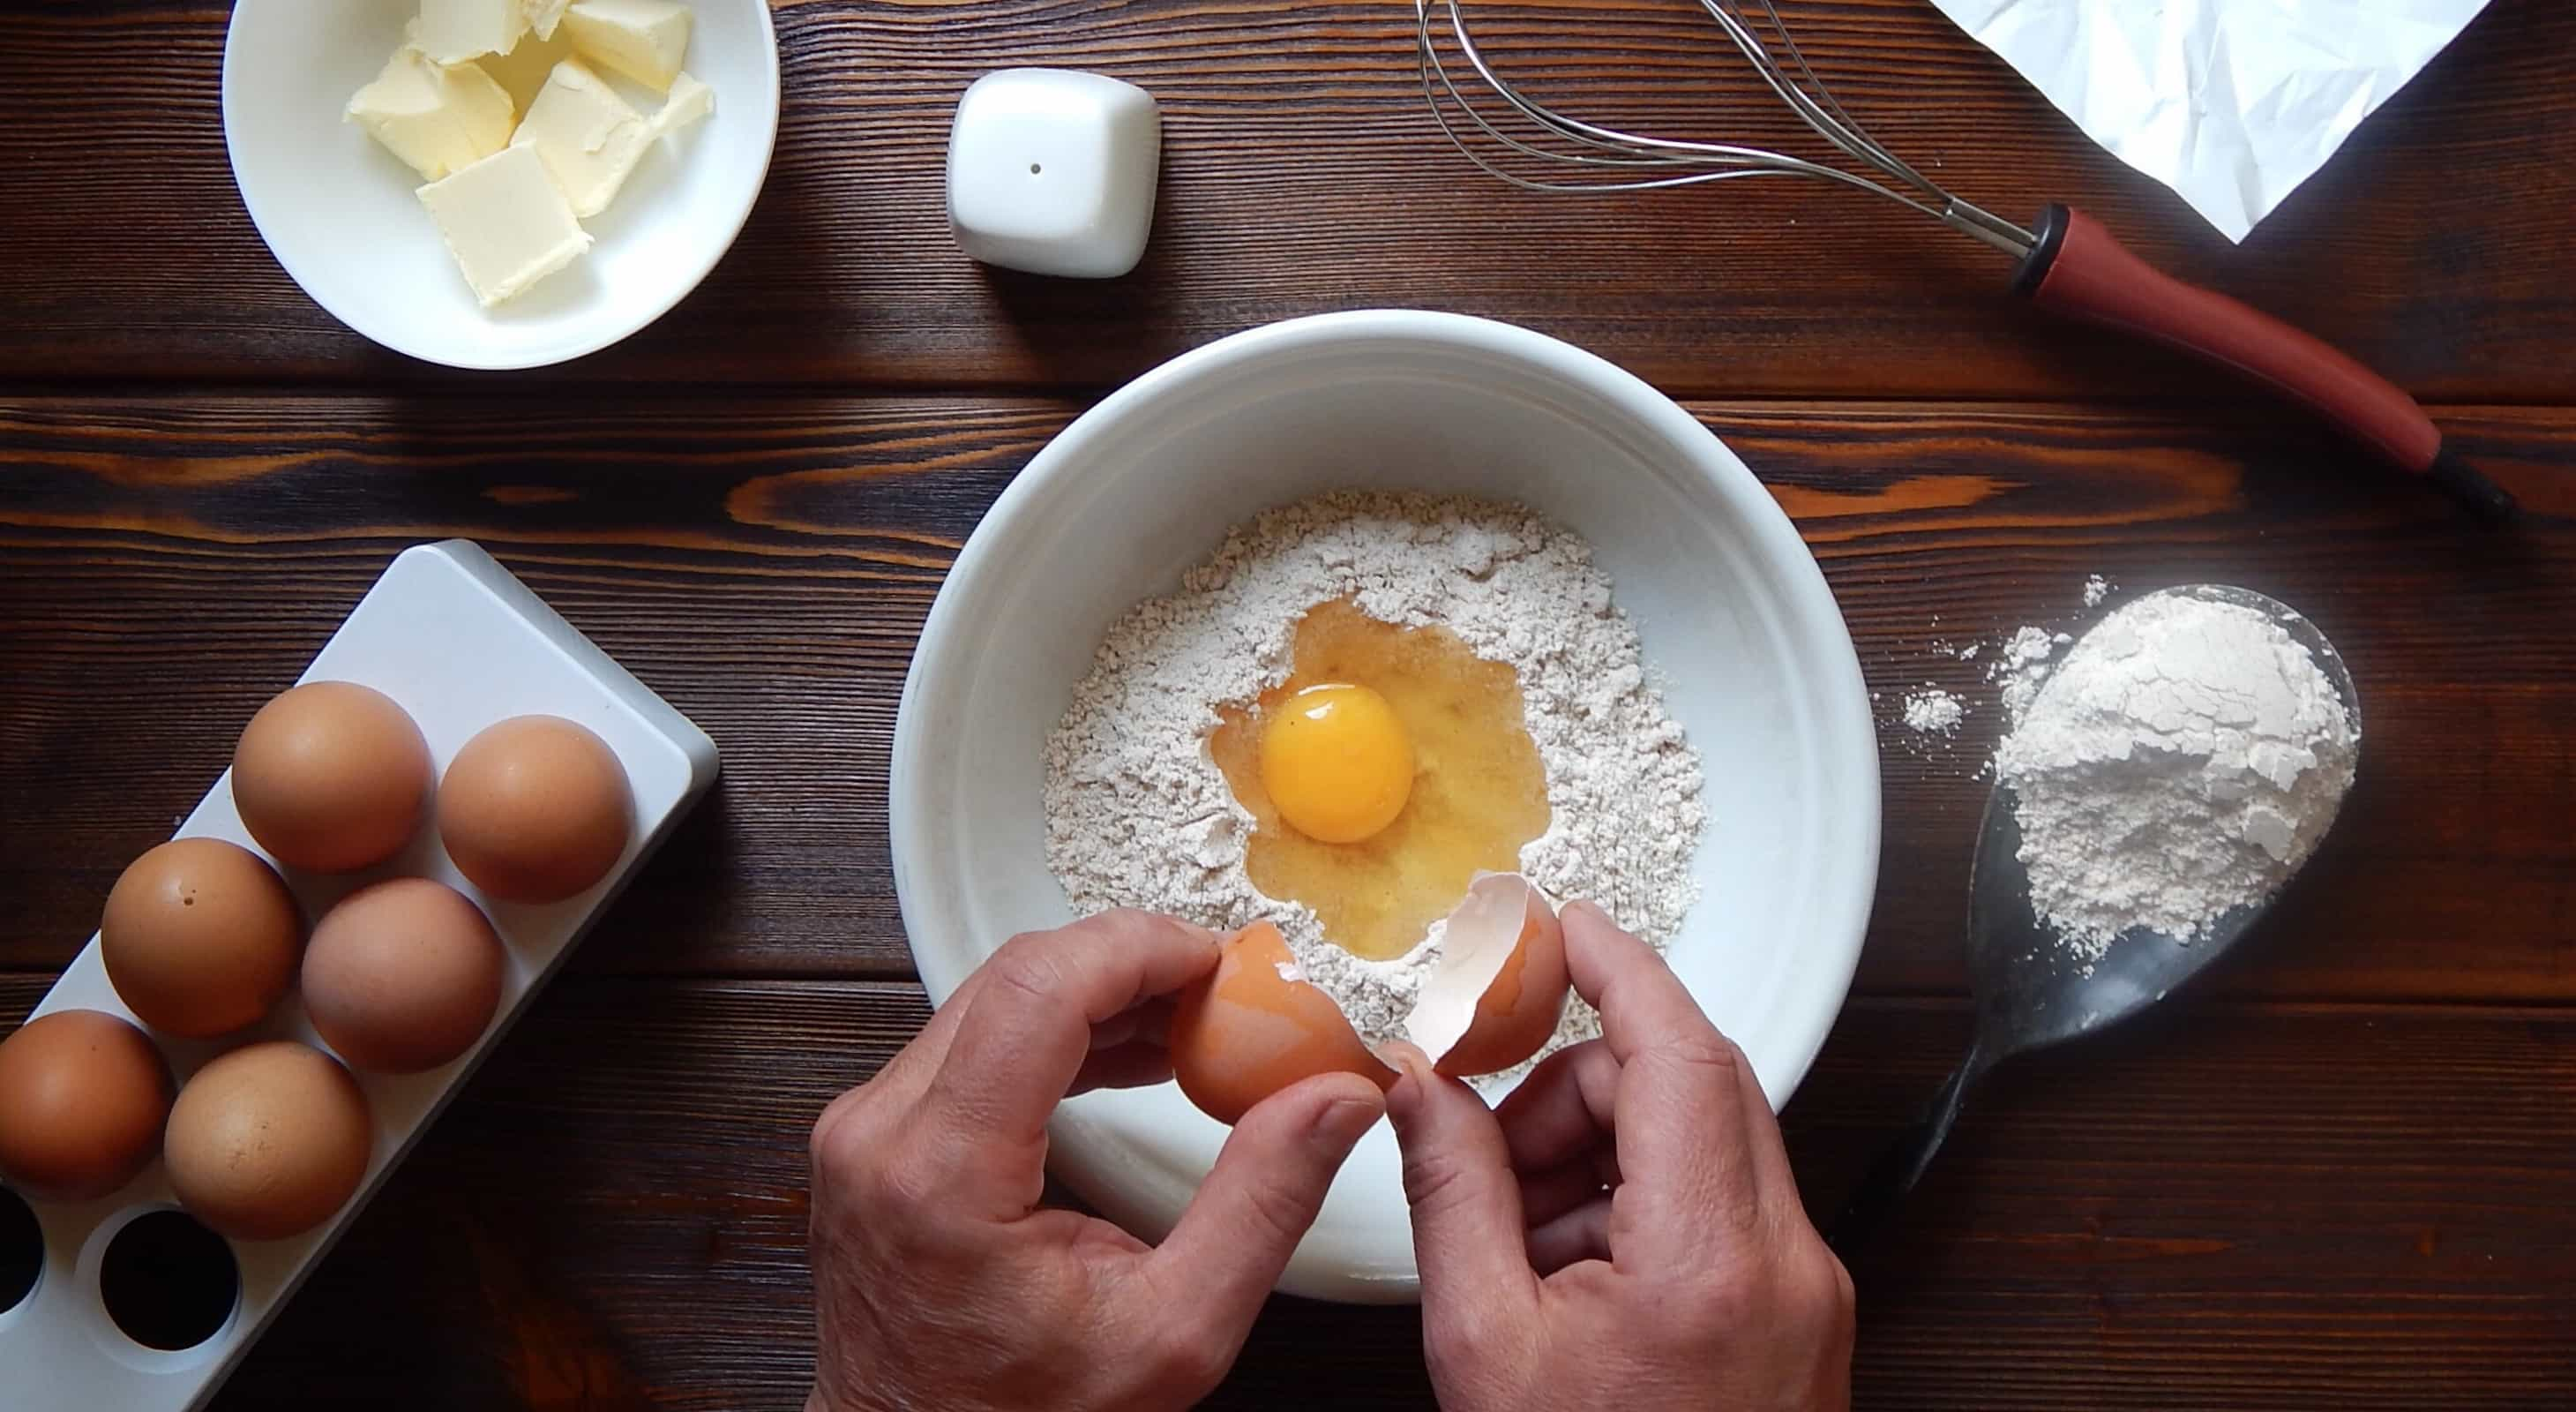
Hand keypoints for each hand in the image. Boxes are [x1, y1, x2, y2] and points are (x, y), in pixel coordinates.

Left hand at [806, 910, 1385, 1411]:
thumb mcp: (1174, 1333)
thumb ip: (1262, 1204)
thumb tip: (1336, 1098)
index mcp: (944, 1174)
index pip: (1039, 989)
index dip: (1140, 950)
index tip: (1220, 960)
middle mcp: (883, 1134)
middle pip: (1014, 976)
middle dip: (1131, 963)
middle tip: (1225, 990)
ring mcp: (866, 1129)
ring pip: (991, 997)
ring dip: (1097, 993)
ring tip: (1195, 1022)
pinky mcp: (875, 1135)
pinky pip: (970, 1041)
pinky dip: (1055, 1030)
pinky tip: (1130, 1052)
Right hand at [1385, 902, 1853, 1411]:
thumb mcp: (1486, 1346)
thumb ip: (1452, 1194)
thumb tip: (1419, 1088)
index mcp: (1711, 1260)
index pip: (1677, 1050)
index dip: (1616, 966)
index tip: (1562, 924)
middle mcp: (1786, 1263)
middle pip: (1691, 1087)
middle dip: (1579, 1086)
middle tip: (1490, 1137)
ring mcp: (1807, 1292)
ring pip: (1705, 1144)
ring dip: (1603, 1152)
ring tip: (1518, 1241)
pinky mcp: (1801, 1318)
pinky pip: (1719, 1208)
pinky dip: (1637, 1206)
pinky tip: (1565, 1279)